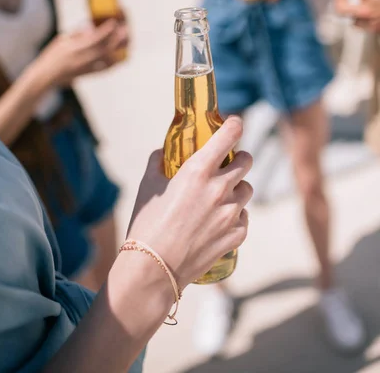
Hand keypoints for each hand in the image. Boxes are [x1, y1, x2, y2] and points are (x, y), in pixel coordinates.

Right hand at [34, 19, 127, 87]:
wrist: (47, 77)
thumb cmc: (52, 55)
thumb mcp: (62, 39)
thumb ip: (78, 33)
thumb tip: (91, 26)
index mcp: (75, 48)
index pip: (94, 38)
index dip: (106, 30)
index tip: (114, 21)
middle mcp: (83, 59)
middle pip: (106, 48)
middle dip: (118, 38)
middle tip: (126, 29)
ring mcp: (88, 67)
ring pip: (110, 58)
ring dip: (120, 48)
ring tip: (127, 39)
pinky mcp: (90, 73)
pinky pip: (107, 67)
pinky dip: (116, 60)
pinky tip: (122, 53)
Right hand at [128, 117, 252, 289]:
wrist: (152, 269)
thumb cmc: (146, 224)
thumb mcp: (147, 186)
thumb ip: (157, 163)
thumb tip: (162, 152)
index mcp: (198, 170)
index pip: (229, 134)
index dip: (234, 125)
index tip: (233, 124)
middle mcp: (220, 188)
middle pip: (246, 161)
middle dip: (238, 158)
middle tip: (227, 163)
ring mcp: (231, 213)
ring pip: (247, 189)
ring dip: (237, 188)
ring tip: (221, 196)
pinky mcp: (235, 236)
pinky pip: (244, 218)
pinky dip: (236, 216)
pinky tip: (220, 221)